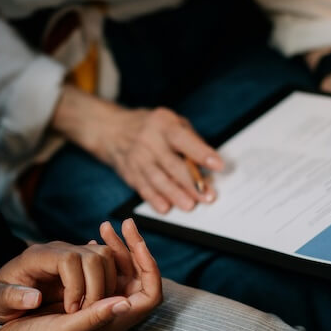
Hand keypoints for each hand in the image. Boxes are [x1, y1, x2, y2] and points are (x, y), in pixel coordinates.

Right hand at [0, 219, 162, 330]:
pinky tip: (93, 239)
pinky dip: (100, 254)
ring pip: (120, 272)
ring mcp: (98, 304)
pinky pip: (101, 272)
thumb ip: (94, 318)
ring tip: (105, 226)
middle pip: (138, 278)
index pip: (150, 295)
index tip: (137, 242)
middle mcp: (110, 313)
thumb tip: (125, 302)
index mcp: (112, 324)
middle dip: (134, 250)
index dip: (149, 267)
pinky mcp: (84, 297)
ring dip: (116, 249)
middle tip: (125, 224)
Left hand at [0, 240, 118, 323]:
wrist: (6, 294)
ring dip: (107, 285)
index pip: (70, 259)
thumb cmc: (1, 299)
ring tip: (92, 309)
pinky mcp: (82, 263)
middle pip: (94, 255)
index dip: (76, 285)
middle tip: (86, 313)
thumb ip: (12, 298)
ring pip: (105, 257)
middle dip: (97, 287)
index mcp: (37, 257)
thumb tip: (34, 298)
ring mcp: (73, 253)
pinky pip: (107, 263)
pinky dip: (110, 282)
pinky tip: (98, 303)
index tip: (70, 311)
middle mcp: (58, 250)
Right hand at [52, 85, 223, 213]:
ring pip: (157, 179)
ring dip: (174, 194)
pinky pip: (143, 188)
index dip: (201, 153)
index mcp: (163, 124)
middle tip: (207, 196)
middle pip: (171, 164)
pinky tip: (165, 207)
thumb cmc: (152, 128)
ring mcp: (137, 158)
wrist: (112, 130)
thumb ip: (190, 140)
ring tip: (189, 205)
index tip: (218, 165)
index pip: (183, 139)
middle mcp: (148, 140)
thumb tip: (207, 166)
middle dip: (191, 182)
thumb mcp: (171, 122)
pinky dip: (154, 199)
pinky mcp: (130, 173)